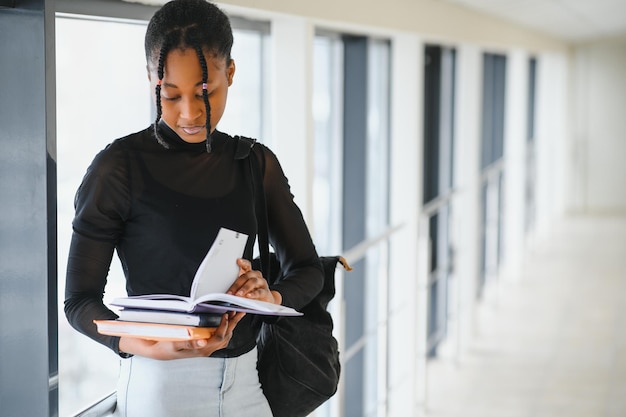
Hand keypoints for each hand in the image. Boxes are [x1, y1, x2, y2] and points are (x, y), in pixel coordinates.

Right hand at [118, 311, 244, 359]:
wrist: (160, 351)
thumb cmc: (166, 346)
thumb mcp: (175, 344)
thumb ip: (189, 343)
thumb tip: (203, 341)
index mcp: (201, 349)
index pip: (219, 338)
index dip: (224, 326)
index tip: (226, 314)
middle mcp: (206, 350)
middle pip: (226, 337)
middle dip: (234, 324)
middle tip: (240, 310)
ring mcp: (206, 348)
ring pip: (224, 337)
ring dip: (232, 325)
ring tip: (236, 313)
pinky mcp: (205, 345)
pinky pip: (220, 337)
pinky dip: (226, 328)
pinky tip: (226, 320)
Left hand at [226, 258, 281, 304]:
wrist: (265, 300)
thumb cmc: (252, 292)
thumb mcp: (243, 288)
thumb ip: (235, 288)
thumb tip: (226, 293)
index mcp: (249, 273)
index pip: (247, 265)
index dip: (243, 262)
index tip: (238, 261)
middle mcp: (256, 276)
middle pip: (247, 275)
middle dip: (237, 284)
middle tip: (230, 292)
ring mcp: (261, 283)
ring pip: (253, 282)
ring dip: (244, 288)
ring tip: (238, 294)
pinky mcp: (266, 292)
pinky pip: (260, 292)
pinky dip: (253, 294)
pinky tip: (248, 296)